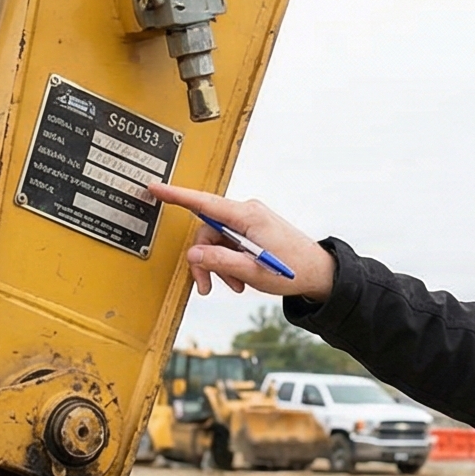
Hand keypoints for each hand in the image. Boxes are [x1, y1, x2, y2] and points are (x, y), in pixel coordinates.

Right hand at [148, 183, 335, 300]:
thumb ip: (220, 261)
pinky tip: (239, 279)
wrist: (318, 272)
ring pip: (217, 240)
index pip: (204, 202)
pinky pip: (229, 243)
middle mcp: (247, 213)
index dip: (177, 196)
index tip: (156, 188)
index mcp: (247, 216)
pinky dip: (229, 262)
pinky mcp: (253, 230)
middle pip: (208, 231)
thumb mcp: (252, 271)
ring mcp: (250, 220)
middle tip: (208, 287)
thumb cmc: (292, 270)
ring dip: (219, 265)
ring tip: (234, 285)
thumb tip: (194, 255)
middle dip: (205, 260)